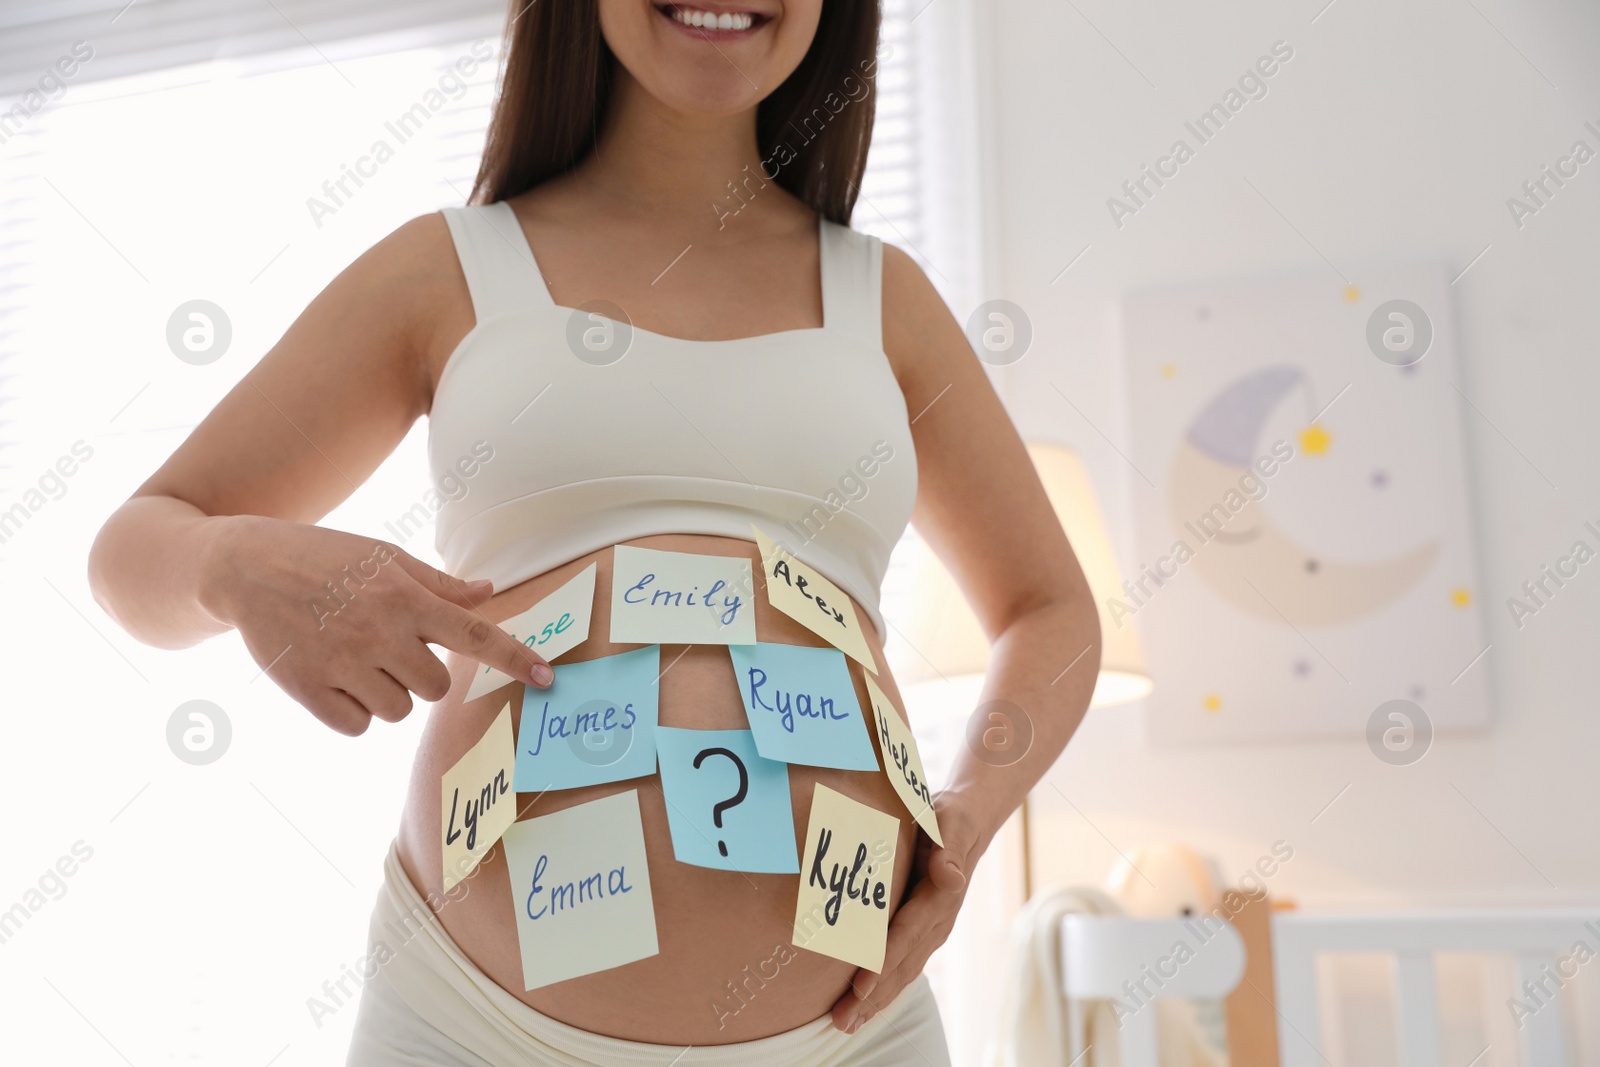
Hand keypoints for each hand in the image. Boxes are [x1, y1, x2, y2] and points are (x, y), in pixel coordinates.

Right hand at [201, 515, 551, 734]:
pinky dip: (353, 711)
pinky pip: (358, 725)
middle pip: (435, 686)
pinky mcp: (308, 689)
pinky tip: (334, 678)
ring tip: (356, 658)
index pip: (474, 634)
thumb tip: (488, 592)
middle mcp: (380, 633)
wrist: (246, 565)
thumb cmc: (326, 557)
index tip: (547, 677)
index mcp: (405, 598)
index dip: (514, 657)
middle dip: (420, 673)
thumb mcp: (385, 557)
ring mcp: (343, 664)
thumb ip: (438, 584)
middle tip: (389, 647)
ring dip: (386, 693)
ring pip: (398, 710)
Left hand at [829, 790, 983, 1032]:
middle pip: (901, 965)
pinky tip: (863, 1006)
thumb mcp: (950, 825)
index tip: (860, 985)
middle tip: (842, 1021)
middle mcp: (936, 923)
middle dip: (872, 997)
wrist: (966, 822)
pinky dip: (883, 989)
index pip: (906, 936)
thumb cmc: (951, 818)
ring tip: (846, 1024)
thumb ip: (948, 851)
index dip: (883, 962)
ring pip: (901, 973)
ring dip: (875, 1001)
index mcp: (938, 899)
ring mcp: (930, 931)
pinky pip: (902, 966)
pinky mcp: (922, 932)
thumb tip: (950, 878)